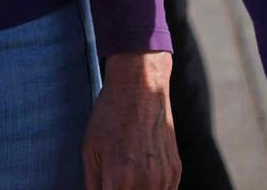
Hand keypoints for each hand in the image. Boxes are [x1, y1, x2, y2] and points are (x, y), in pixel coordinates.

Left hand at [83, 52, 179, 189]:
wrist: (141, 87)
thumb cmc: (111, 114)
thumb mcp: (90, 150)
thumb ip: (92, 184)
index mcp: (119, 179)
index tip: (105, 187)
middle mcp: (145, 183)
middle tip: (113, 181)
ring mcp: (164, 179)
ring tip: (127, 174)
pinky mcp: (175, 171)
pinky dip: (153, 189)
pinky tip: (142, 176)